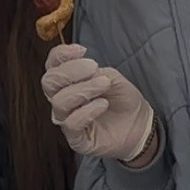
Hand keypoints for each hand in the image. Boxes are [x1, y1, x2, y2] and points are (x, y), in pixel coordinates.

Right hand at [41, 43, 154, 162]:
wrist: (139, 124)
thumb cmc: (122, 99)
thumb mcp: (110, 76)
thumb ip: (93, 72)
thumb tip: (83, 68)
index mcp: (67, 82)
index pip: (52, 65)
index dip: (60, 55)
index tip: (80, 50)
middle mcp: (62, 100)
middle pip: (49, 83)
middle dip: (70, 71)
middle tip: (93, 67)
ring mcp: (67, 120)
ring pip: (60, 102)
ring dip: (83, 89)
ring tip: (104, 85)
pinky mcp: (76, 139)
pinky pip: (71, 124)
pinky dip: (86, 111)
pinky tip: (102, 104)